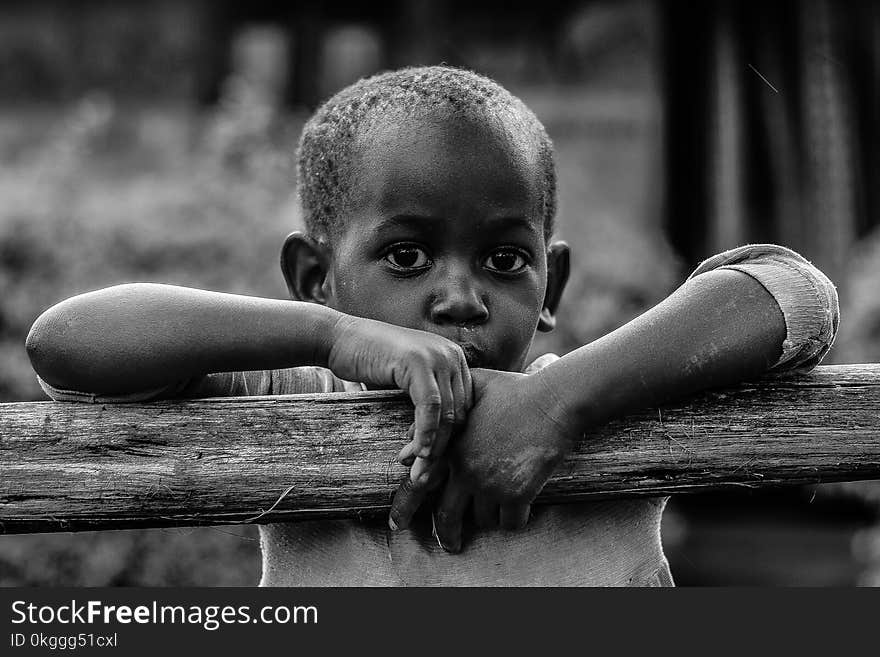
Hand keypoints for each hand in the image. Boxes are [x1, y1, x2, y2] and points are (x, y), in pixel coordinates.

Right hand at [327, 314, 471, 499]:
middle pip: (459, 414)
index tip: (429, 463)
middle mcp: (452, 355)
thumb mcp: (406, 383)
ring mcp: (438, 355)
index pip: (464, 408)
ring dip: (432, 448)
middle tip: (422, 474)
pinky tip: (416, 453)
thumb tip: (439, 446)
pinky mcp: (419, 362)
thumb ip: (426, 402)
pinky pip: (430, 407)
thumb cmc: (369, 364)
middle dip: (442, 449)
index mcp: (454, 359)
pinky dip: (425, 434)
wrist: (338, 339)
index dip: (449, 439)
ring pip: (447, 414)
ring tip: (416, 471)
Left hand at [392, 362, 578, 551]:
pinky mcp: (518, 494)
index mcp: (452, 447)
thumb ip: (442, 413)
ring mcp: (491, 484)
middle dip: (447, 535)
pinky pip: (511, 523)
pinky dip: (514, 521)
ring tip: (496, 510)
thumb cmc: (516, 391)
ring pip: (483, 520)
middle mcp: (466, 470)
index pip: (420, 484)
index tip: (397, 525)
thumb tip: (410, 437)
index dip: (406, 507)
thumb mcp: (473, 391)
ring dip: (488, 518)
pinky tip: (519, 512)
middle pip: (447, 515)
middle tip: (451, 545)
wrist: (553, 402)